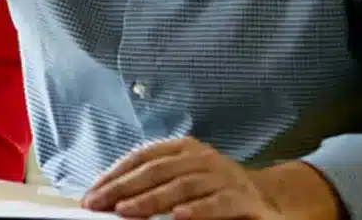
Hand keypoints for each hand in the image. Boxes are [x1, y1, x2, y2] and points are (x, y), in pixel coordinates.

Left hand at [81, 138, 326, 218]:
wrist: (270, 200)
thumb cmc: (214, 192)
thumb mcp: (182, 180)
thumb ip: (152, 184)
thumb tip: (106, 196)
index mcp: (184, 149)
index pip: (142, 158)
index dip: (115, 175)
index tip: (92, 194)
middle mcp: (204, 158)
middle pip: (157, 171)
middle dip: (124, 188)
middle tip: (100, 205)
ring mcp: (226, 176)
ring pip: (184, 185)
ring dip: (153, 199)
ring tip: (127, 211)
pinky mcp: (245, 200)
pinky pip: (219, 202)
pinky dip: (199, 210)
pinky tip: (179, 217)